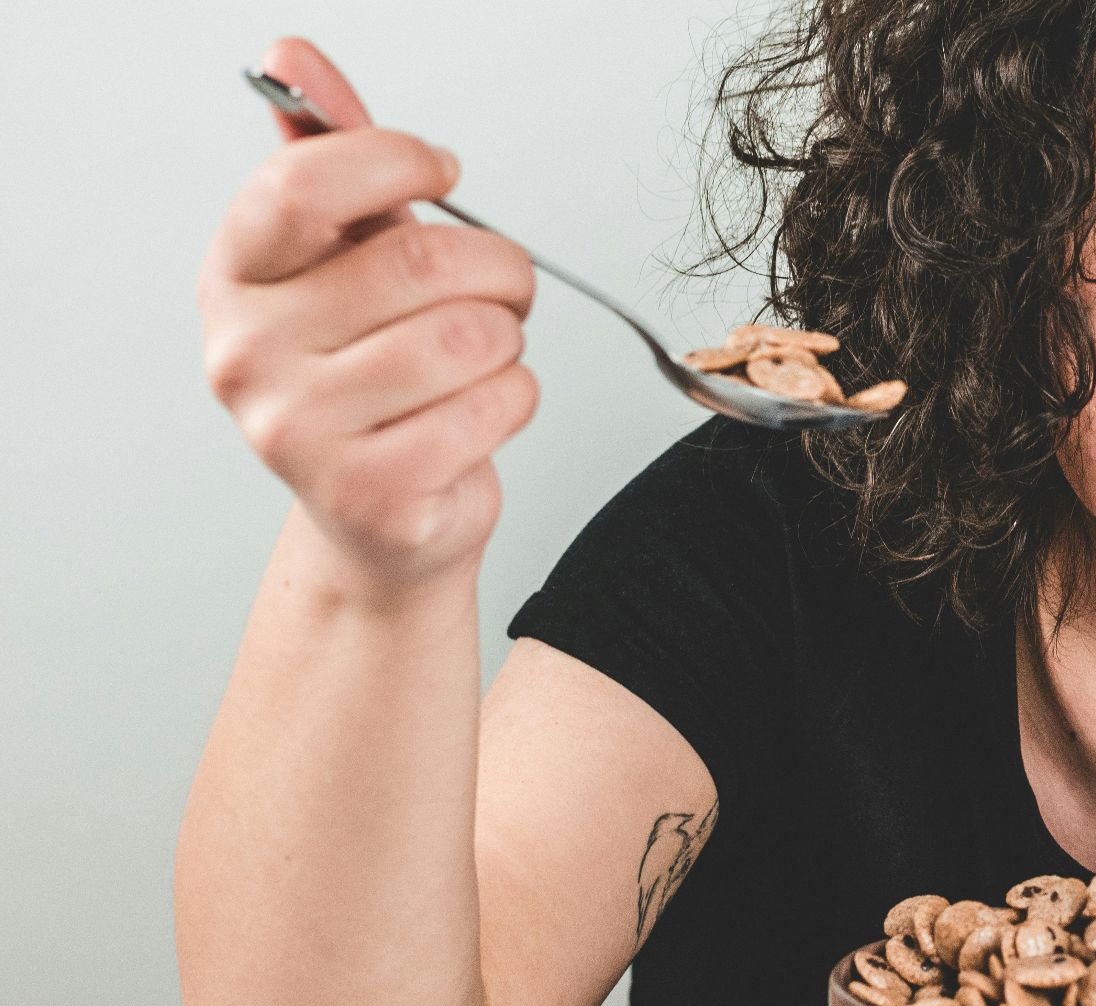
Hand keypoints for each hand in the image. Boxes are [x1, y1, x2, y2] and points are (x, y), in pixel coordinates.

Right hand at [197, 37, 539, 597]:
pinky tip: (481, 411)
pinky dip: (517, 400)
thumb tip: (293, 56)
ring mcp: (298, 431)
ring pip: (469, 339)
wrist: (378, 517)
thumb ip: (332, 157)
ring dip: (510, 340)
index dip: (399, 160)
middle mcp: (247, 353)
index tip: (444, 172)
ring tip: (486, 354)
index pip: (307, 182)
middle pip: (420, 263)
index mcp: (235, 277)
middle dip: (499, 267)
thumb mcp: (349, 258)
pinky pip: (495, 406)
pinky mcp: (370, 492)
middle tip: (504, 285)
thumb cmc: (370, 375)